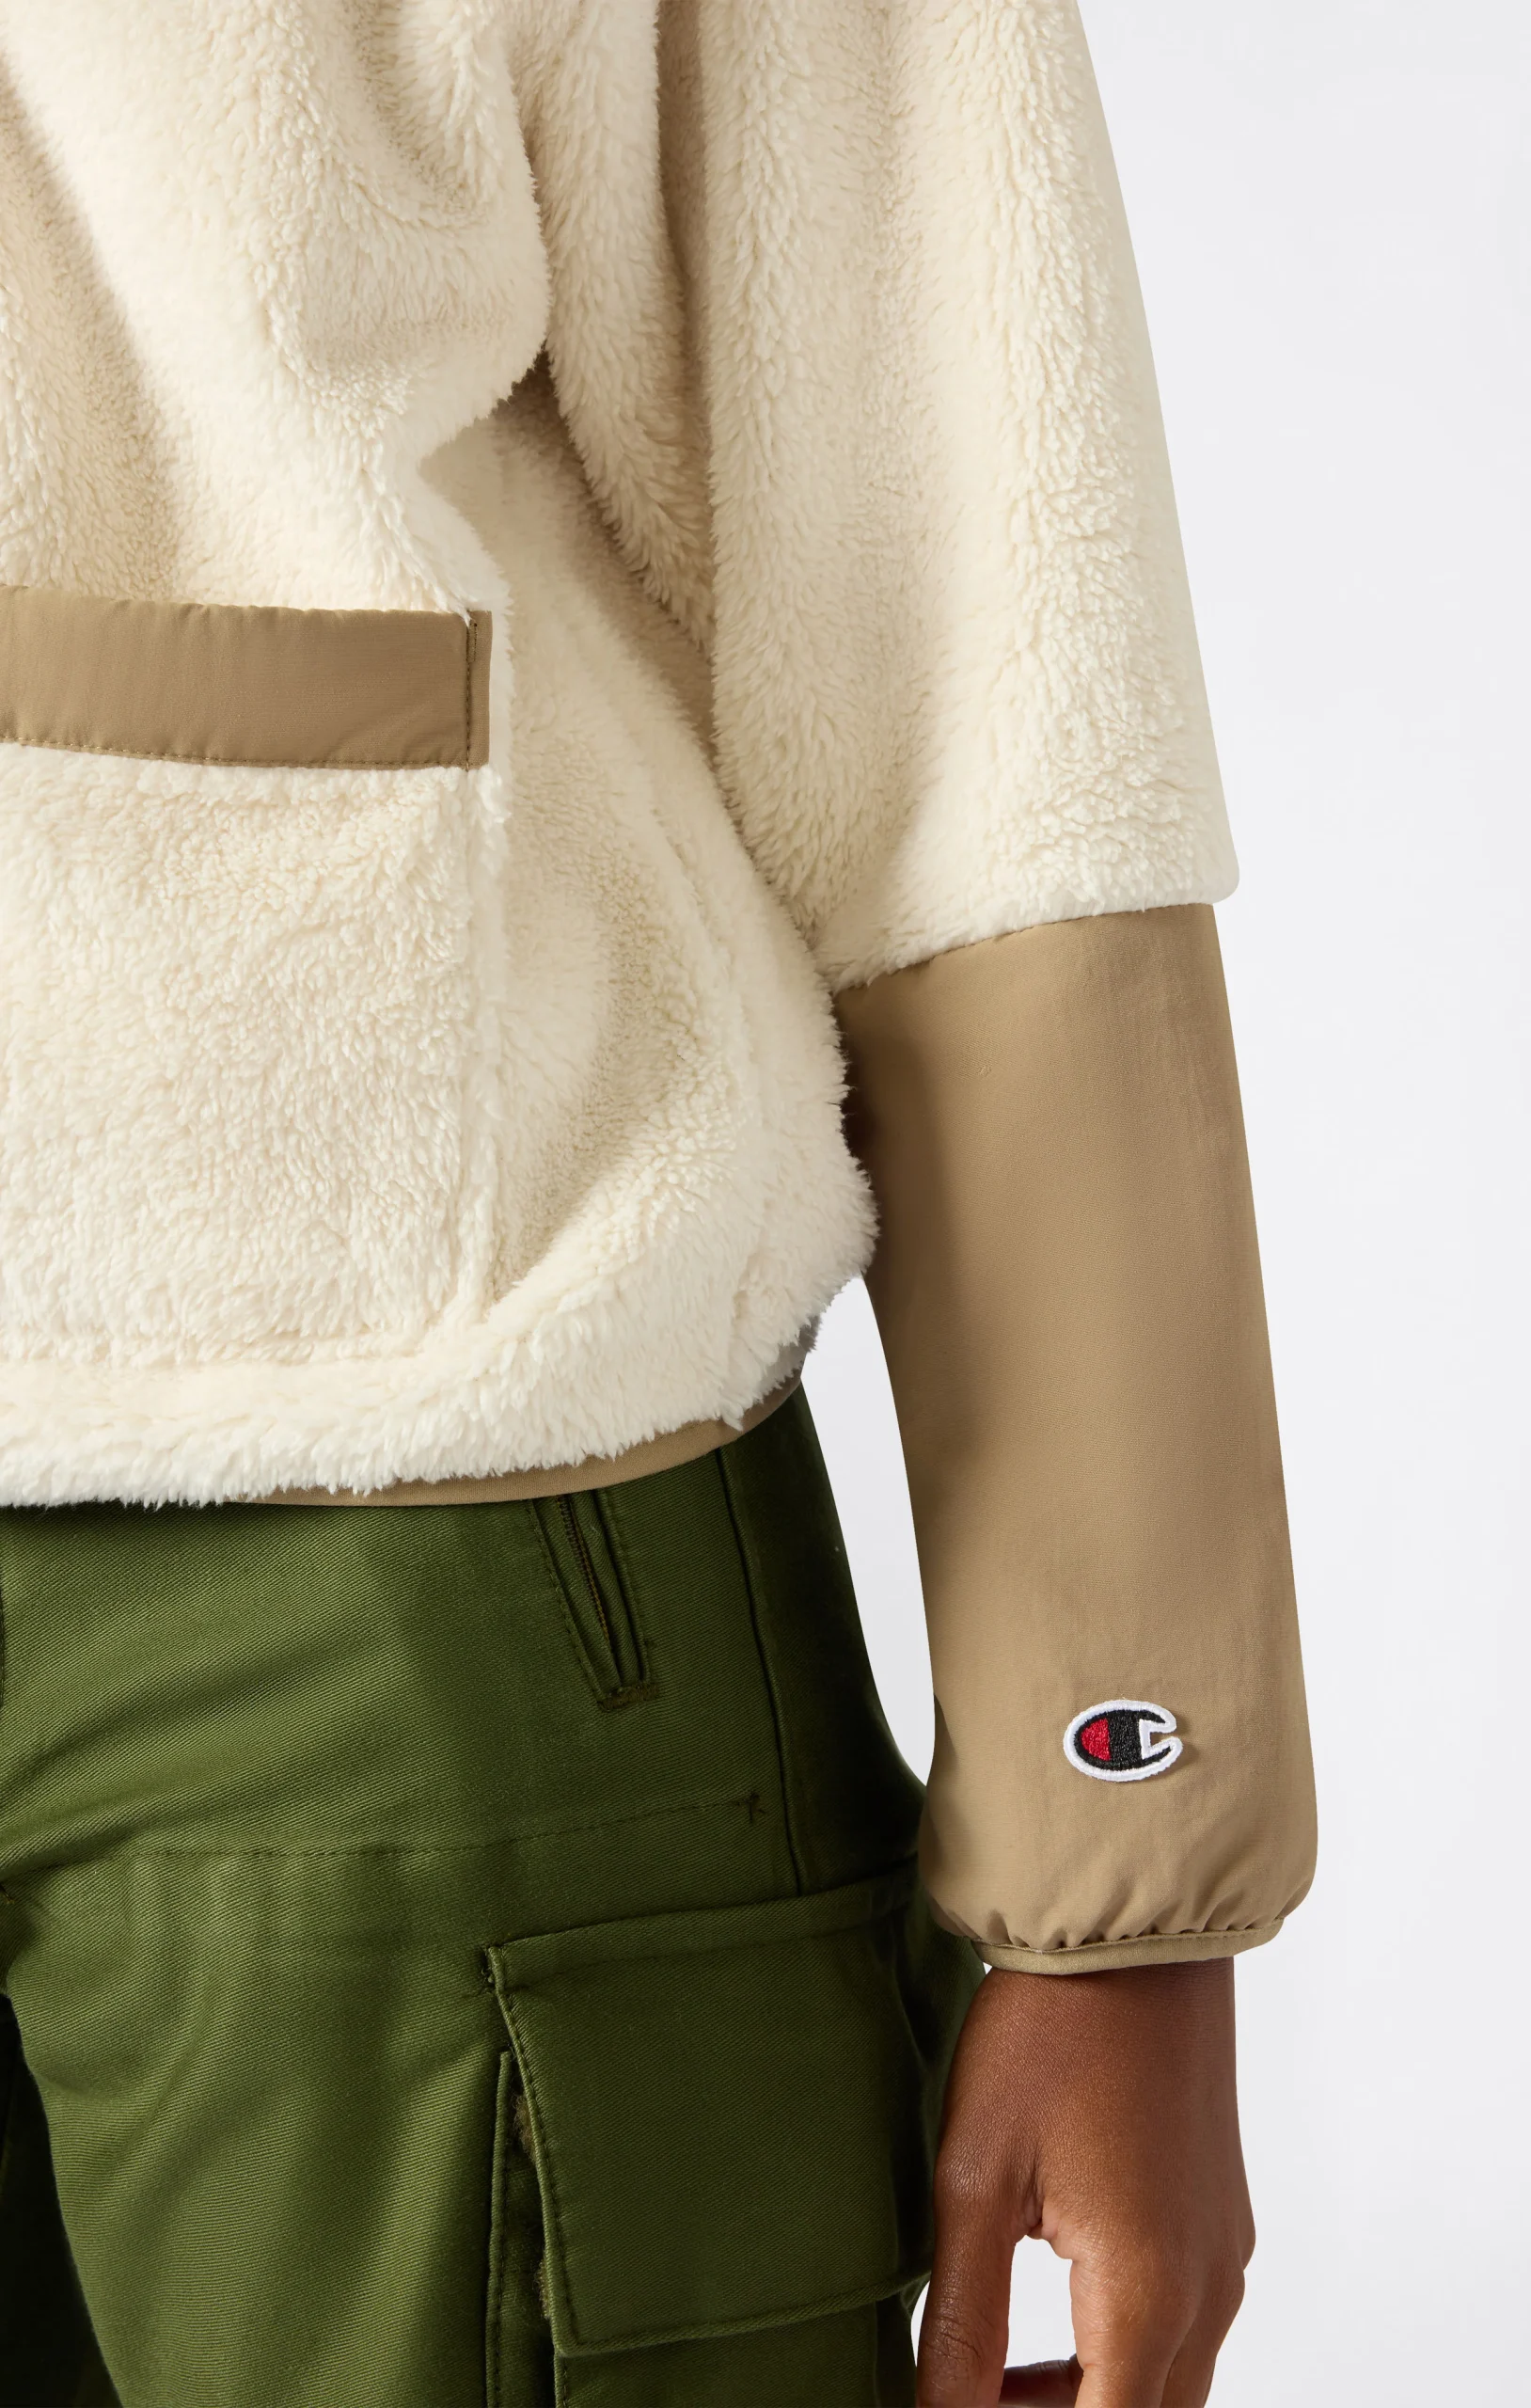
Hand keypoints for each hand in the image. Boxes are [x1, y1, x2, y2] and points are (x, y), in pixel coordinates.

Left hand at [917, 1957, 1253, 2406]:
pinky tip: (1046, 2300)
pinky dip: (1117, 2346)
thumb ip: (961, 2325)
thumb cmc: (1048, 2036)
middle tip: (966, 2394)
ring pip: (1165, 2383)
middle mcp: (1207, 2291)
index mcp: (1148, 2296)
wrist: (1130, 1929)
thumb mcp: (977, 2183)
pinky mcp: (1219, 2217)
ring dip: (1084, 2397)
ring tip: (990, 2367)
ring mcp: (1223, 2253)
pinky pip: (1182, 2325)